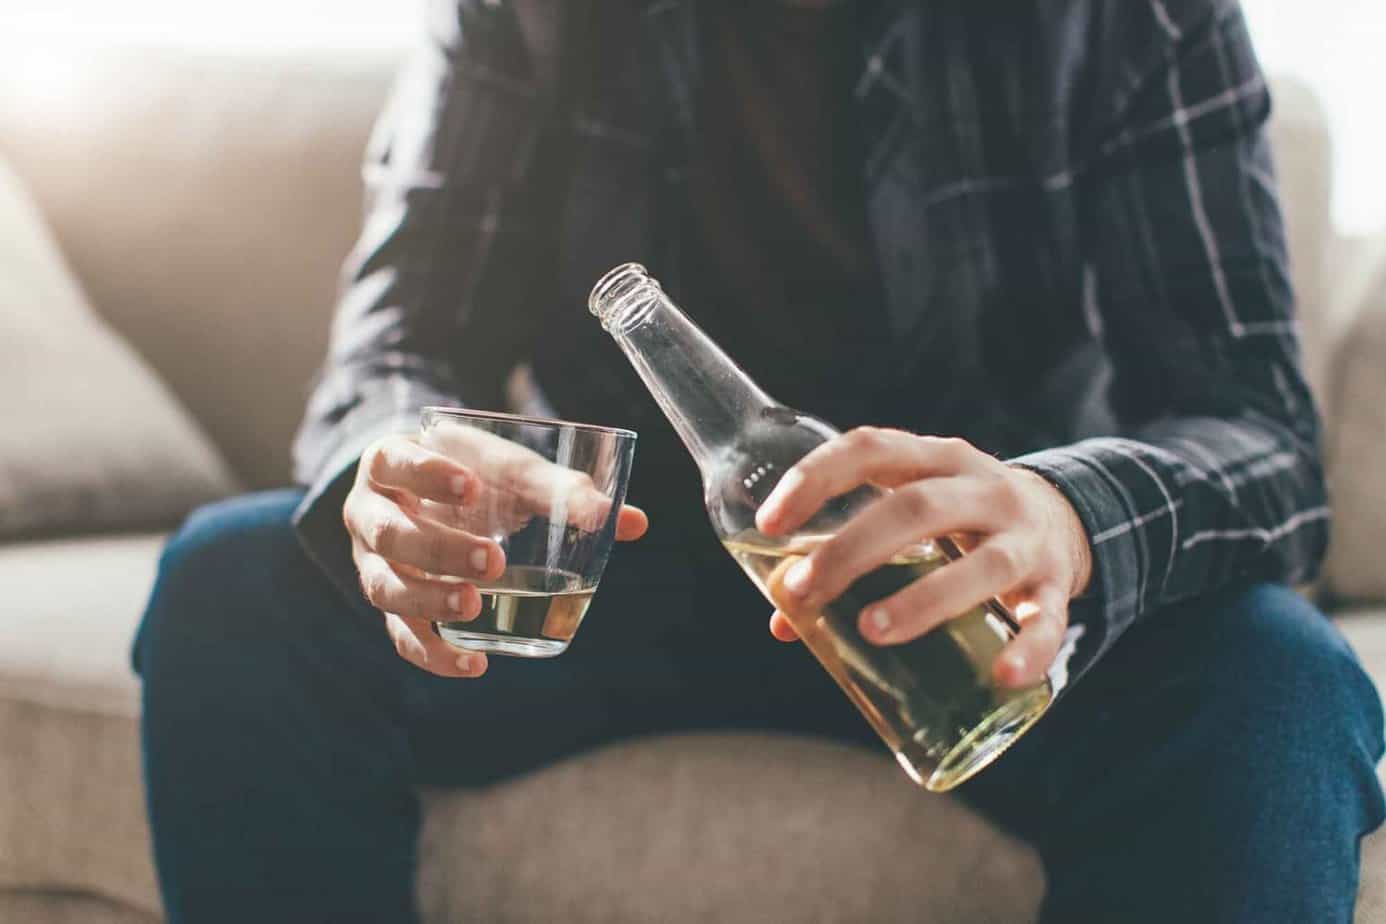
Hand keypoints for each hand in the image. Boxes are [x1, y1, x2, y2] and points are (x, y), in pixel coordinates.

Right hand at [344, 432, 647, 677]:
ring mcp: (372, 564)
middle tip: (493, 560)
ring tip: (475, 606)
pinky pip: (402, 636)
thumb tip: (634, 523)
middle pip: (390, 534)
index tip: (472, 487)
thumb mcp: (510, 470)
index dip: (427, 474)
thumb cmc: (475, 474)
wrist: (431, 494)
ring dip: (430, 601)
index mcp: (389, 462)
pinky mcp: (392, 605)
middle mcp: (369, 514)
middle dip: (440, 550)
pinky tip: (474, 665)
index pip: (393, 461)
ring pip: (386, 587)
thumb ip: (562, 490)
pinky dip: (435, 654)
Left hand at [754, 429, 1091, 687]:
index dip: (816, 478)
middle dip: (853, 549)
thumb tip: (784, 618)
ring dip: (923, 599)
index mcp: (938, 459)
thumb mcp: (912, 518)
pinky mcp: (1056, 587)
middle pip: (917, 508)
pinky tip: (1000, 675)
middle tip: (804, 590)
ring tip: (871, 630)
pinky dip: (1028, 649)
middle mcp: (985, 490)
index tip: (769, 523)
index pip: (871, 448)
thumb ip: (851, 554)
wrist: (1063, 520)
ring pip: (982, 566)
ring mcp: (1026, 538)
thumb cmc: (959, 522)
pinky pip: (1046, 620)